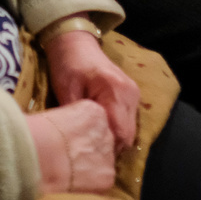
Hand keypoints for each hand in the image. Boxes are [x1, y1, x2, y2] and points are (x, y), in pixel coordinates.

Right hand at [25, 101, 114, 193]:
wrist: (41, 154)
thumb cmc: (38, 133)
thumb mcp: (55, 116)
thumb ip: (68, 122)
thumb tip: (63, 132)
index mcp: (94, 111)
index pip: (92, 122)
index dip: (79, 133)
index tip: (66, 139)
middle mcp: (107, 131)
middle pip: (100, 142)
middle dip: (87, 150)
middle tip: (67, 157)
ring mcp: (109, 155)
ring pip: (102, 162)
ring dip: (89, 166)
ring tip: (68, 170)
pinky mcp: (107, 177)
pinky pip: (101, 181)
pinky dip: (89, 184)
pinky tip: (72, 181)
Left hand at [42, 25, 138, 148]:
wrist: (74, 43)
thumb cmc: (68, 64)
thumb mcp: (66, 90)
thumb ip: (77, 117)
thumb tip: (77, 144)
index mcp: (115, 90)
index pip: (119, 132)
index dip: (107, 148)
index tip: (90, 156)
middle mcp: (130, 93)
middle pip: (127, 134)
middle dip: (111, 147)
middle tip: (90, 153)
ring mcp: (134, 94)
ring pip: (130, 129)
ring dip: (114, 138)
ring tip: (94, 143)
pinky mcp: (132, 96)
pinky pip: (128, 121)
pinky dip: (117, 129)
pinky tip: (100, 131)